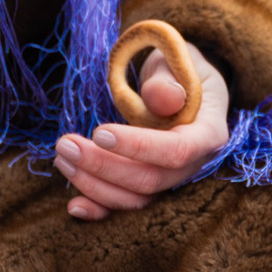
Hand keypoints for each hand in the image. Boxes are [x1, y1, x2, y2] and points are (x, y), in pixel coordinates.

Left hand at [52, 46, 231, 220]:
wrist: (179, 84)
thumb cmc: (177, 69)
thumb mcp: (176, 61)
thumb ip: (167, 79)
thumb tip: (165, 98)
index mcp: (209, 133)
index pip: (177, 150)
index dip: (138, 146)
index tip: (99, 132)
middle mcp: (195, 165)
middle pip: (150, 180)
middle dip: (103, 166)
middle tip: (65, 145)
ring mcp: (173, 181)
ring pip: (136, 199)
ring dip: (95, 185)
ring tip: (62, 159)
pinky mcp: (151, 187)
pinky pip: (127, 206)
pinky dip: (100, 210)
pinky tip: (74, 206)